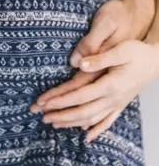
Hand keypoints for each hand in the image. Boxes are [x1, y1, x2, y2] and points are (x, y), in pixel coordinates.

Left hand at [35, 40, 158, 141]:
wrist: (156, 61)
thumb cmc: (138, 52)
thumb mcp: (121, 50)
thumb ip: (100, 58)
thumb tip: (79, 64)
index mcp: (110, 85)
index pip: (78, 96)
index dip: (59, 100)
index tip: (43, 102)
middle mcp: (113, 98)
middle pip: (82, 111)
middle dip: (60, 115)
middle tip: (40, 116)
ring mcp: (117, 104)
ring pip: (91, 119)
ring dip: (71, 123)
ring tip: (53, 124)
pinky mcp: (121, 104)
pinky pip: (107, 121)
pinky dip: (96, 129)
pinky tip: (86, 136)